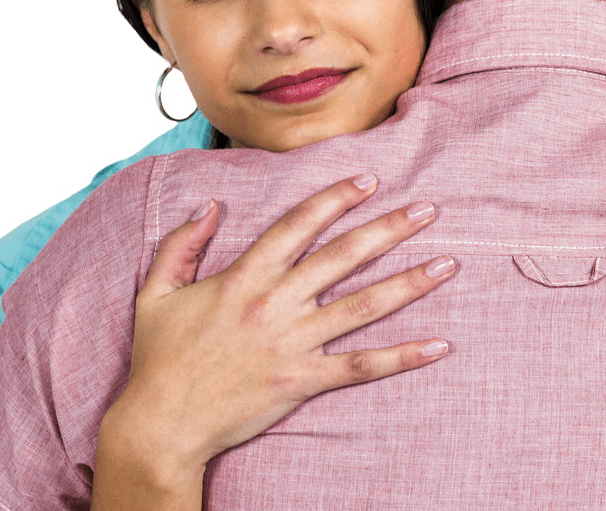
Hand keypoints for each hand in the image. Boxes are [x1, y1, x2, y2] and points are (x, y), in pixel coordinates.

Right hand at [102, 174, 455, 476]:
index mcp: (244, 277)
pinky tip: (438, 346)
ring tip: (448, 264)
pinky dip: (402, 356)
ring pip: (363, 305)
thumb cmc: (159, 359)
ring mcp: (293, 342)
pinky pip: (361, 366)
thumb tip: (210, 205)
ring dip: (409, 283)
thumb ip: (182, 244)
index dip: (336, 198)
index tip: (369, 180)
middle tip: (428, 209)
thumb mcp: (156, 292)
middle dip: (390, 228)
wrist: (161, 425)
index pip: (299, 224)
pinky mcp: (303, 380)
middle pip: (344, 256)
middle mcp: (275, 303)